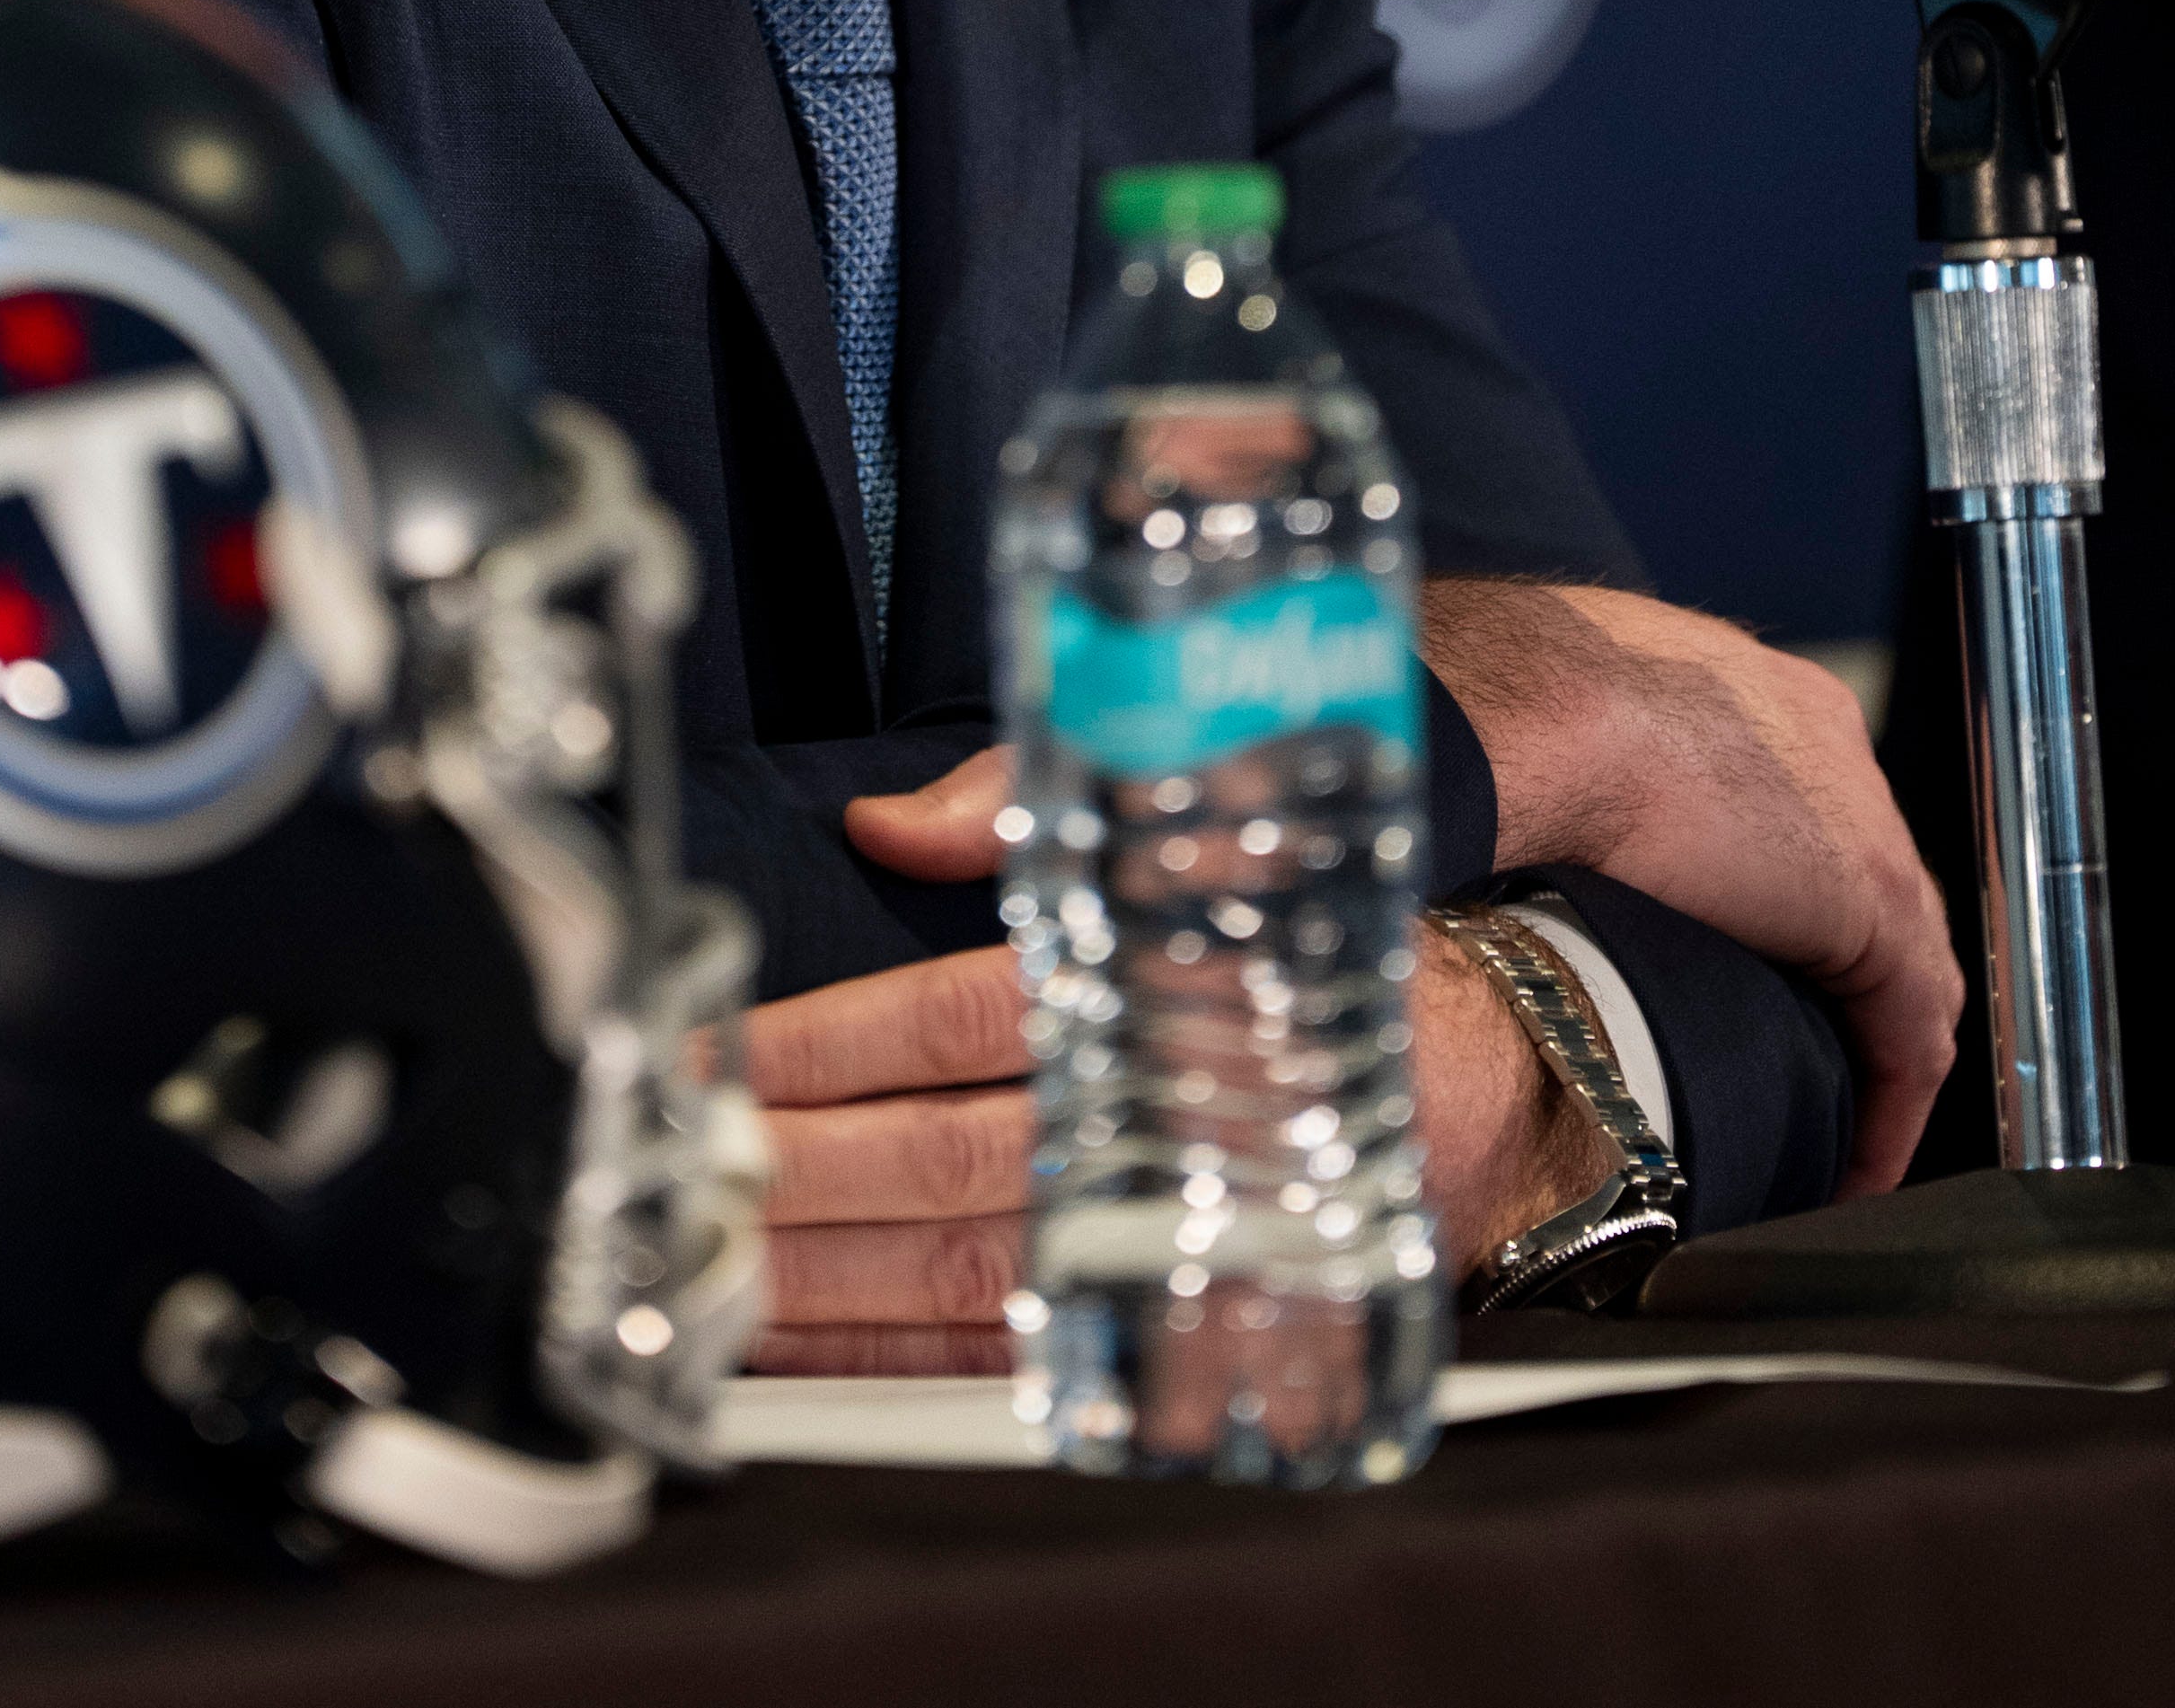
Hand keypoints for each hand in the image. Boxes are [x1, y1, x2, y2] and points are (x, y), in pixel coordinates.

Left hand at [773, 754, 1606, 1361]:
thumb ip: (1031, 814)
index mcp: (1161, 990)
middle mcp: (1170, 1123)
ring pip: (976, 1275)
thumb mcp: (1203, 822)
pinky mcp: (1190, 1318)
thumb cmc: (1314, 929)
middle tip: (670, 1167)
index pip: (957, 1020)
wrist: (1504, 1066)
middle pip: (948, 1163)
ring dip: (826, 1282)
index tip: (710, 1052)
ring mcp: (1181, 1237)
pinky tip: (813, 1353)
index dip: (824, 1041)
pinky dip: (907, 1360)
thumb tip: (885, 831)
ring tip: (706, 1264)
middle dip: (791, 1173)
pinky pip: (1029, 1357)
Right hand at [1425, 577, 1958, 1192]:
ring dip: (1873, 1055)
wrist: (1544, 710)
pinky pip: (1909, 1033)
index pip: (1812, 816)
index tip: (1754, 965)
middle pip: (1870, 888)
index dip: (1794, 903)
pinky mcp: (1873, 907)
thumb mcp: (1566, 726)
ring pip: (1906, 966)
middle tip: (1798, 1060)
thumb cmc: (1517, 703)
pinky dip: (1889, 1108)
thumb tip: (1548, 821)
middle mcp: (1826, 745)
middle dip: (1845, 979)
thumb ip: (1595, 770)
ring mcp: (1862, 820)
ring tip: (1834, 1137)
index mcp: (1758, 697)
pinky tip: (1854, 1168)